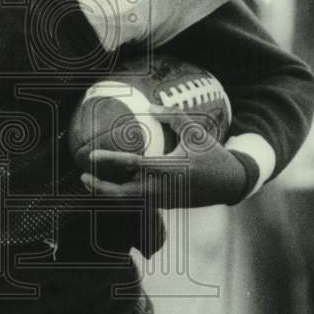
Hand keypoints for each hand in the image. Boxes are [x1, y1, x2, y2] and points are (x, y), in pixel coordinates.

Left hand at [81, 105, 248, 208]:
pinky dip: (123, 196)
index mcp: (168, 168)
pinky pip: (139, 203)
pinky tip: (110, 187)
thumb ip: (172, 117)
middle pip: (123, 194)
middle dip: (101, 189)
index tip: (91, 156)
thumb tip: (149, 107)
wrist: (231, 183)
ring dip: (109, 194)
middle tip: (83, 177)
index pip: (132, 165)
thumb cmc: (212, 154)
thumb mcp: (195, 131)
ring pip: (129, 201)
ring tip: (90, 182)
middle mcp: (162, 187)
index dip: (110, 161)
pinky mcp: (165, 206)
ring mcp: (163, 200)